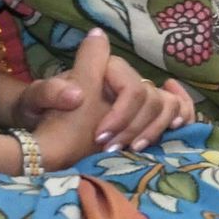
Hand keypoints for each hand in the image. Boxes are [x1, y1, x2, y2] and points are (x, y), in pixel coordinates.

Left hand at [9, 27, 196, 168]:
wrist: (42, 127)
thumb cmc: (41, 109)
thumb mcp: (37, 99)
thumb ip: (50, 91)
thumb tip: (77, 93)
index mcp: (104, 69)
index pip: (133, 87)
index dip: (122, 113)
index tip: (100, 137)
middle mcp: (125, 79)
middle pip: (152, 99)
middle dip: (135, 126)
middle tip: (111, 149)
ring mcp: (138, 95)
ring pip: (167, 105)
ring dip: (154, 129)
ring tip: (136, 148)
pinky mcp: (145, 112)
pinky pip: (176, 108)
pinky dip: (181, 115)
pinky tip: (178, 126)